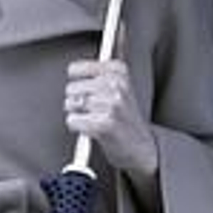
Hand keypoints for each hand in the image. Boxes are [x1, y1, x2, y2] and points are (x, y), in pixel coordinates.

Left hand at [64, 59, 157, 174]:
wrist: (141, 146)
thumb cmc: (125, 117)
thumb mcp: (120, 87)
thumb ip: (99, 73)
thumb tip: (73, 66)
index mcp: (119, 72)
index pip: (77, 68)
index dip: (75, 79)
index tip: (79, 83)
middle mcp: (116, 86)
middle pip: (72, 88)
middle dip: (76, 100)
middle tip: (91, 108)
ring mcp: (111, 105)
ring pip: (71, 104)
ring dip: (77, 113)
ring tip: (92, 117)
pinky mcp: (104, 124)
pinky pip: (72, 120)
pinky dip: (77, 126)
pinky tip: (91, 127)